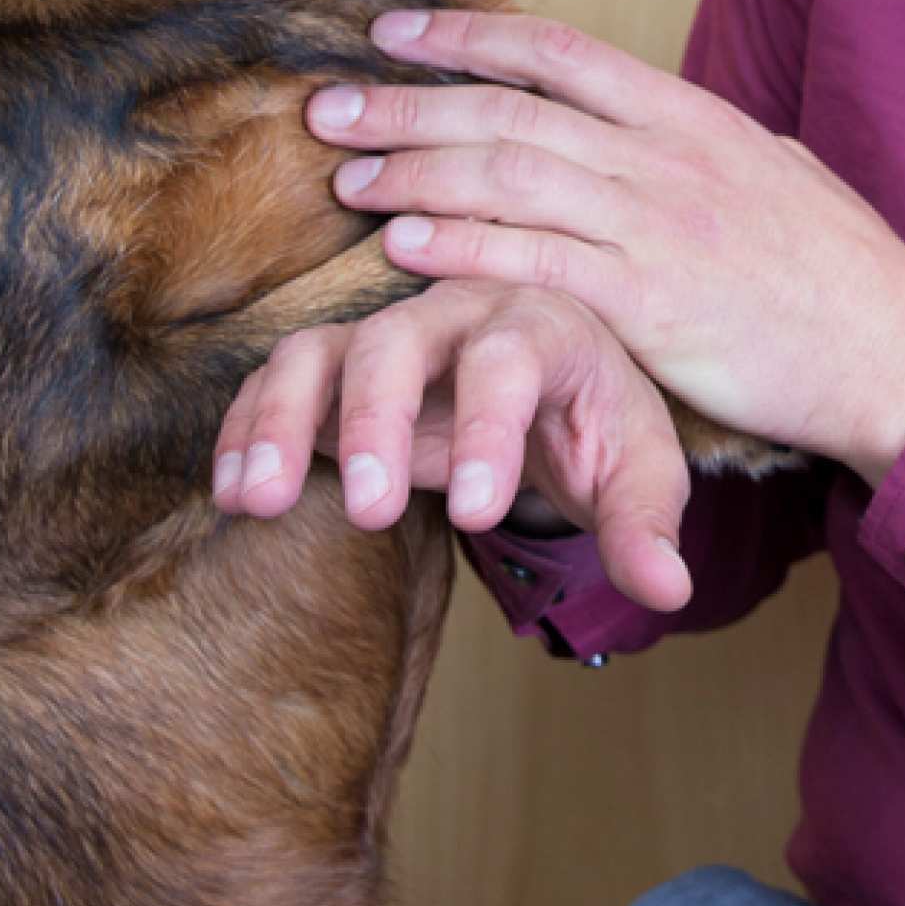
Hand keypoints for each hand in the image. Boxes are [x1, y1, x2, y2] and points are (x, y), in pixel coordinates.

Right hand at [209, 276, 695, 612]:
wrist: (550, 391)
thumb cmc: (594, 425)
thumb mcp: (636, 472)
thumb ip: (646, 527)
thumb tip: (670, 590)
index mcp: (543, 326)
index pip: (510, 360)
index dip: (491, 431)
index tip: (481, 514)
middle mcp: (454, 315)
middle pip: (399, 341)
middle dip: (376, 420)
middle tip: (371, 510)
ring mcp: (385, 336)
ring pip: (319, 353)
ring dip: (282, 421)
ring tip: (257, 500)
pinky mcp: (333, 369)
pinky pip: (276, 384)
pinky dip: (247, 432)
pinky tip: (234, 496)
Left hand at [302, 9, 904, 481]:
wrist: (896, 347)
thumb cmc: (845, 273)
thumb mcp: (779, 173)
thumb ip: (704, 147)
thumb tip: (661, 128)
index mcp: (693, 117)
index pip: (559, 52)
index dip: (466, 39)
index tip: (394, 37)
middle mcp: (666, 157)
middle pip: (511, 110)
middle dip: (407, 104)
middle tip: (326, 109)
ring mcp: (657, 226)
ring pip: (509, 177)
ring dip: (416, 172)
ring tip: (348, 177)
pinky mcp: (651, 301)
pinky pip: (536, 262)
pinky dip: (466, 246)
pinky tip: (408, 244)